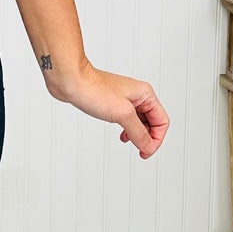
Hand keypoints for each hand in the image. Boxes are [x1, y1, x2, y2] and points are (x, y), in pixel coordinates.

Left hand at [46, 55, 169, 157]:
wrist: (70, 80)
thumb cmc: (93, 89)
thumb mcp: (122, 115)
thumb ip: (138, 132)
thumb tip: (148, 147)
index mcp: (145, 94)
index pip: (162, 122)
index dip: (156, 139)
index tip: (145, 151)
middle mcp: (137, 95)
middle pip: (153, 122)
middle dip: (148, 138)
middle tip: (140, 150)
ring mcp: (125, 99)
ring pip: (140, 121)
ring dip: (137, 135)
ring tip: (130, 142)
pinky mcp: (113, 103)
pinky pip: (127, 119)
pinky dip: (127, 129)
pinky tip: (121, 135)